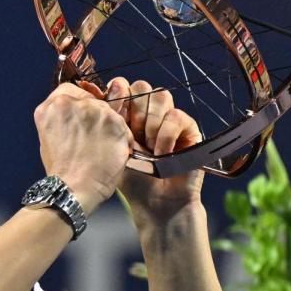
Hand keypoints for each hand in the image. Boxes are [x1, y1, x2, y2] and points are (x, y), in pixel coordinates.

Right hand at [34, 82, 132, 214]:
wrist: (73, 188)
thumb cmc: (62, 169)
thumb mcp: (50, 137)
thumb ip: (62, 118)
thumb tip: (79, 110)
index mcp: (51, 106)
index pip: (71, 90)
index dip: (79, 104)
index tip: (81, 118)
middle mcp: (71, 103)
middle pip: (92, 100)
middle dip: (95, 116)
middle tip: (92, 139)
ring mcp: (94, 111)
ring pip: (109, 111)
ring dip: (109, 127)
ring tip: (100, 150)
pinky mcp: (114, 121)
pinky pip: (123, 125)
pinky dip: (121, 138)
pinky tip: (111, 153)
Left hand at [80, 77, 204, 223]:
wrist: (155, 204)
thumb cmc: (132, 180)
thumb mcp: (113, 148)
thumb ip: (109, 122)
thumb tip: (101, 95)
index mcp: (128, 114)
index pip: (123, 85)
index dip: (118, 97)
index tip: (113, 118)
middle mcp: (149, 113)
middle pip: (142, 86)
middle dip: (134, 110)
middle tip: (131, 136)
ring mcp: (169, 119)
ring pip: (160, 95)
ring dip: (150, 122)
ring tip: (147, 147)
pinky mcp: (188, 129)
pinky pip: (177, 116)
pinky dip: (166, 134)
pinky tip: (161, 153)